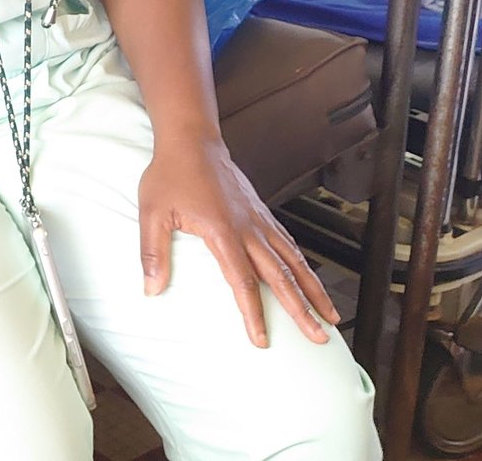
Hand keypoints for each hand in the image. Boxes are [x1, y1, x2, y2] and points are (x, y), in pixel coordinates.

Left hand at [137, 137, 339, 347]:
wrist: (192, 141)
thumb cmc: (170, 175)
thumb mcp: (152, 214)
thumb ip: (152, 253)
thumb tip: (150, 290)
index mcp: (223, 233)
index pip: (243, 282)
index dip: (254, 314)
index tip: (262, 340)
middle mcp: (249, 230)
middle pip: (281, 277)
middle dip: (302, 310)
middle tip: (319, 338)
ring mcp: (260, 221)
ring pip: (294, 261)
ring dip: (314, 290)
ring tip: (331, 316)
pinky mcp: (262, 213)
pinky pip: (289, 244)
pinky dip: (303, 265)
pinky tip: (310, 279)